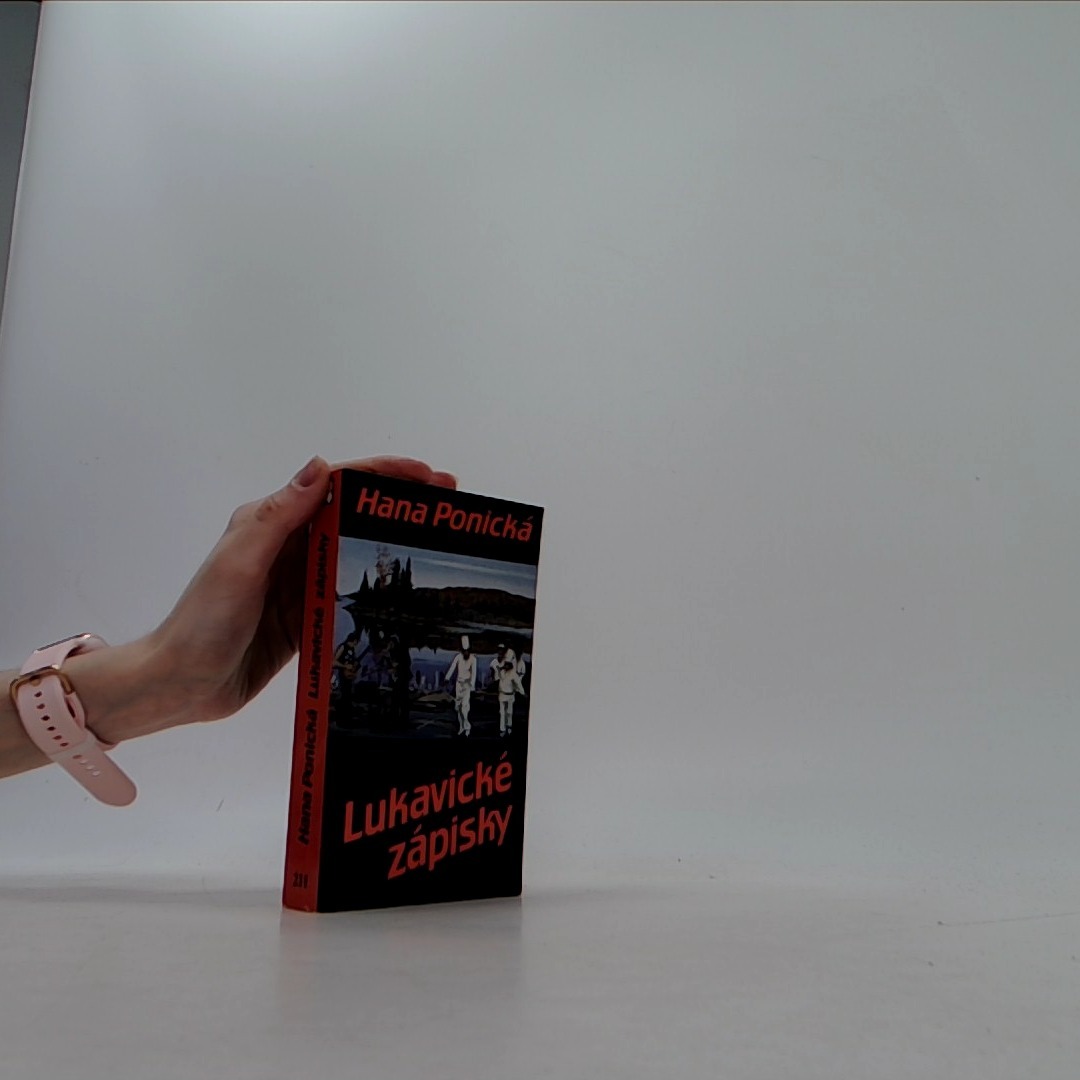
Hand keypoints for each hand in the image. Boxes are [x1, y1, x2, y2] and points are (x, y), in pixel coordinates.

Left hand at [108, 456, 455, 738]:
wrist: (181, 684)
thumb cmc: (202, 622)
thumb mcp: (240, 564)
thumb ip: (278, 517)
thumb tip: (320, 467)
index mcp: (272, 521)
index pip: (336, 484)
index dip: (383, 474)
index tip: (426, 476)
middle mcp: (288, 545)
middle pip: (354, 514)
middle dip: (400, 504)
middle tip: (449, 504)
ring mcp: (298, 580)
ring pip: (357, 551)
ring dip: (395, 544)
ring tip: (440, 542)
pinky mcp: (305, 614)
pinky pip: (350, 593)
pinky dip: (379, 588)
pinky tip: (407, 593)